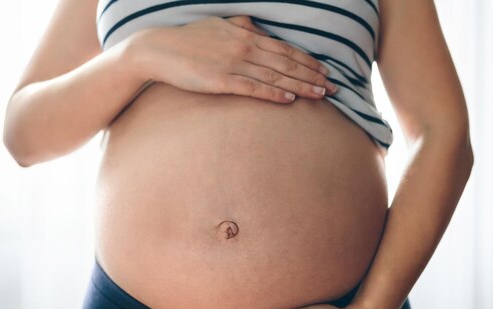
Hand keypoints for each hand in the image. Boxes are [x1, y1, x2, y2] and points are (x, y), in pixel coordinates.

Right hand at [131, 15, 337, 102]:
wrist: (158, 50)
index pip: (285, 49)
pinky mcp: (221, 81)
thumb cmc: (188, 39)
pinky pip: (253, 88)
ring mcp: (233, 64)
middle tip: (335, 87)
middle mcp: (245, 48)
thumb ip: (241, 26)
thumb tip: (257, 28)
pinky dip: (273, 93)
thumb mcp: (218, 25)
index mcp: (246, 35)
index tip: (325, 71)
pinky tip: (289, 99)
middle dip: (313, 76)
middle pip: (287, 63)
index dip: (308, 61)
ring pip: (275, 76)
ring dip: (301, 86)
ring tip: (321, 95)